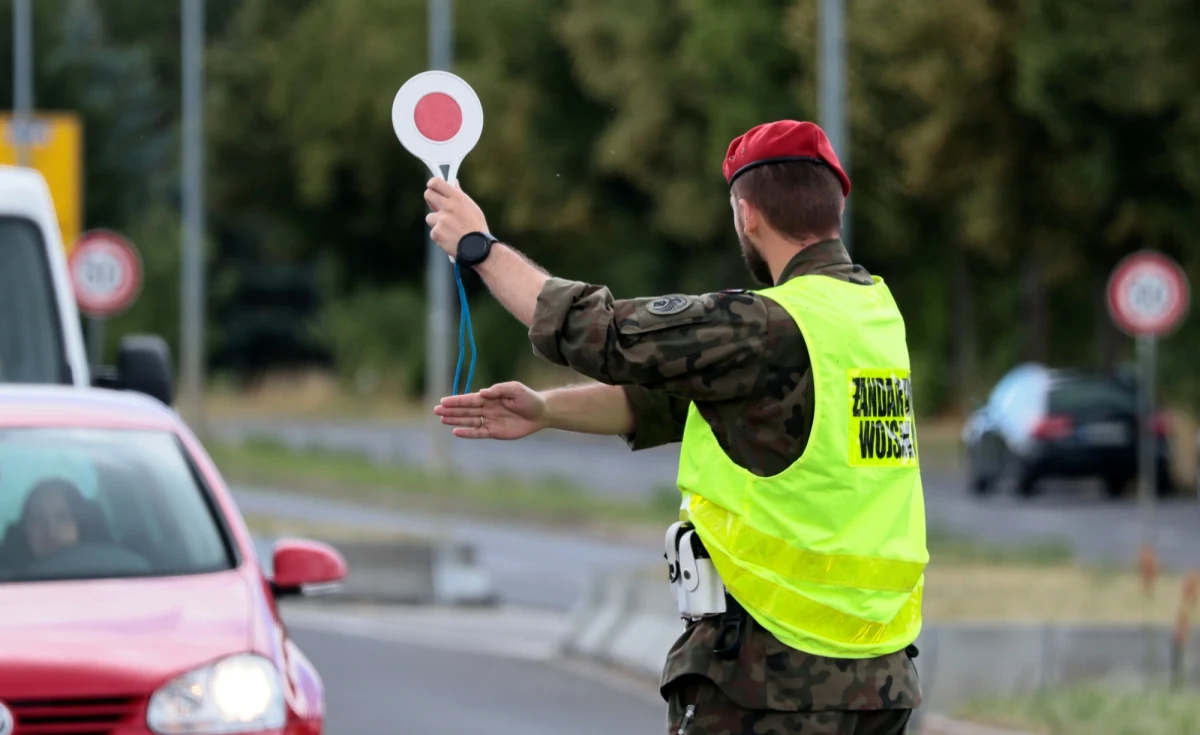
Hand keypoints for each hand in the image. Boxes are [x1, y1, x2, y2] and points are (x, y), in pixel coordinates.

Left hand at [423, 177, 489, 257]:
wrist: (478, 248)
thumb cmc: (477, 228)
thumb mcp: (472, 208)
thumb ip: (459, 195)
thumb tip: (454, 183)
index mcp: (457, 198)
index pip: (436, 182)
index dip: (432, 185)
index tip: (433, 188)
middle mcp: (448, 206)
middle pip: (428, 195)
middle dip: (431, 201)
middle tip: (437, 207)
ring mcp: (441, 220)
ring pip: (430, 217)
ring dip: (437, 223)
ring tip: (450, 230)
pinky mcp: (436, 232)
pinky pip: (434, 232)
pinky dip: (440, 236)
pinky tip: (450, 239)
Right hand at [433, 381, 547, 439]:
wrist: (541, 413)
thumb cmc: (529, 398)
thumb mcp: (516, 389)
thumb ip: (499, 390)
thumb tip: (483, 392)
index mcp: (490, 397)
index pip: (470, 399)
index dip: (456, 400)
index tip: (443, 401)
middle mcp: (487, 409)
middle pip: (466, 410)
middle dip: (451, 410)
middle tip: (436, 410)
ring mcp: (490, 421)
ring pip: (469, 421)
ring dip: (456, 420)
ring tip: (442, 420)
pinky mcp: (495, 432)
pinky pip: (478, 433)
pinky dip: (468, 433)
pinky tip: (456, 431)